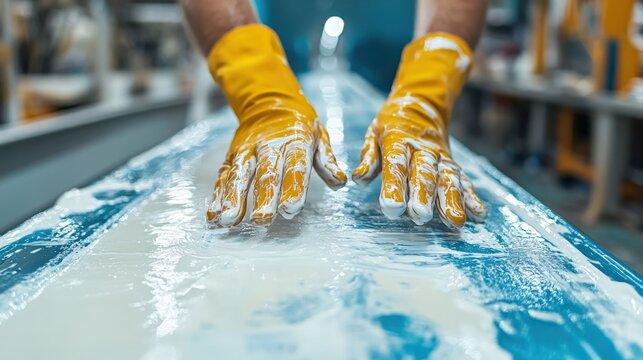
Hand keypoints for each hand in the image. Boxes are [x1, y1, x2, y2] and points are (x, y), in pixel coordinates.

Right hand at [206, 24, 345, 225]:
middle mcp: (269, 146)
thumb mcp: (320, 136)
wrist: (268, 101)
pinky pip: (224, 176)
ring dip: (233, 198)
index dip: (293, 187)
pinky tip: (213, 215)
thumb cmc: (300, 126)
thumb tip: (341, 182)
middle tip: (262, 220)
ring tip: (228, 220)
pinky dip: (217, 196)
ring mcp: (247, 151)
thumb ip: (327, 161)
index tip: (291, 208)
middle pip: (265, 173)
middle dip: (263, 197)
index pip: (295, 166)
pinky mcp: (232, 157)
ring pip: (239, 174)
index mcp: (295, 142)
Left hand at [352, 33, 486, 227]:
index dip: (393, 186)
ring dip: (452, 200)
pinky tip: (479, 214)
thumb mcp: (374, 134)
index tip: (392, 208)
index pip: (395, 164)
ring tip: (455, 221)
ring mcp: (440, 157)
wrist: (421, 105)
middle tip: (420, 215)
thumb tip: (357, 179)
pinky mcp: (452, 164)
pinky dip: (472, 197)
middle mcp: (423, 150)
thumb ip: (369, 158)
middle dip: (424, 195)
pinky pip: (464, 180)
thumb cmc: (391, 126)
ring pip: (448, 178)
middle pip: (424, 173)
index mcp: (398, 141)